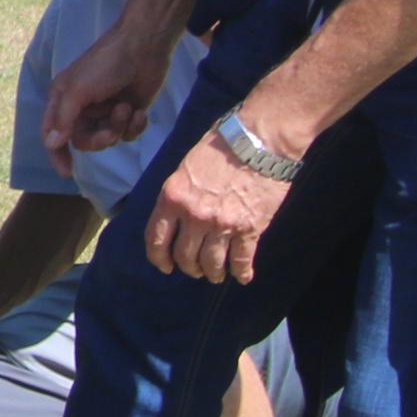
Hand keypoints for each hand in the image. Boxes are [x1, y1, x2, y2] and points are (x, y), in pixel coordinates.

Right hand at [44, 16, 172, 158]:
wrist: (144, 46)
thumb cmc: (105, 64)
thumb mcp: (78, 90)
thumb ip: (63, 119)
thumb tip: (51, 144)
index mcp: (63, 99)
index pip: (53, 134)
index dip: (57, 154)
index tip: (68, 172)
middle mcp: (82, 108)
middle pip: (83, 141)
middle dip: (100, 139)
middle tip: (112, 132)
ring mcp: (106, 111)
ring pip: (108, 138)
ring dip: (119, 127)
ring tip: (127, 108)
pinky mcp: (128, 112)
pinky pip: (128, 134)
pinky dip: (135, 125)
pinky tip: (141, 111)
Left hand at [145, 133, 290, 283]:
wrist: (260, 139)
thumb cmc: (221, 145)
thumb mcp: (186, 167)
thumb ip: (179, 195)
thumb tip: (176, 216)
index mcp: (173, 198)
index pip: (156, 239)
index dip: (159, 258)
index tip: (165, 266)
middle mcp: (193, 215)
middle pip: (185, 256)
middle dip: (189, 267)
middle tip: (196, 269)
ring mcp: (222, 225)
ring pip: (211, 263)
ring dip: (213, 273)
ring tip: (216, 275)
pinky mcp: (249, 229)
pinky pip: (242, 260)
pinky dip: (242, 272)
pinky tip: (243, 276)